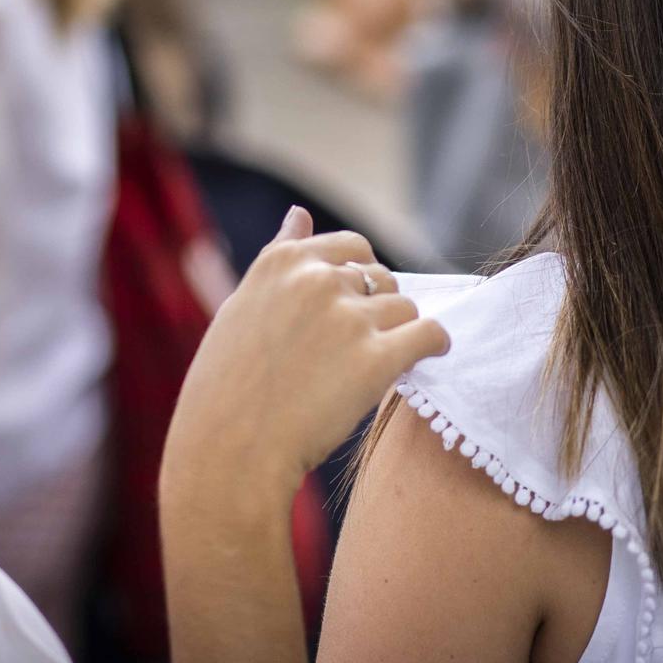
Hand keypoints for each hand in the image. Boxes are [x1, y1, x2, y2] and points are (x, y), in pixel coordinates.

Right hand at [162, 208, 450, 511]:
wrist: (230, 449)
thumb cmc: (228, 384)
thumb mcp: (242, 305)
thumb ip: (278, 256)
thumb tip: (300, 213)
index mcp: (284, 262)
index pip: (351, 248)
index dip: (358, 279)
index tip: (351, 309)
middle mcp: (318, 280)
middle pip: (381, 277)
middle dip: (378, 306)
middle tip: (357, 347)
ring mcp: (349, 318)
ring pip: (405, 307)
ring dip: (399, 332)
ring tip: (373, 366)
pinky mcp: (377, 359)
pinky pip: (429, 335)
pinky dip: (434, 345)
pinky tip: (426, 358)